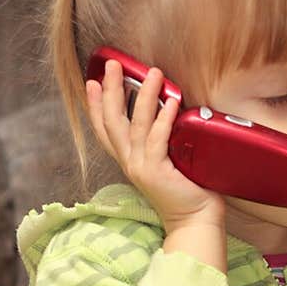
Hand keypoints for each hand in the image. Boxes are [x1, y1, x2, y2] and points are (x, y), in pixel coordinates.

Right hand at [86, 58, 225, 229]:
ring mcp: (141, 167)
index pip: (105, 129)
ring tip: (153, 72)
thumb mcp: (168, 160)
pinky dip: (164, 119)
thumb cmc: (188, 190)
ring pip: (136, 125)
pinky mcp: (157, 172)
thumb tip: (171, 107)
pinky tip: (171, 101)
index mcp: (130, 159)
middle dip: (110, 90)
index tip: (91, 81)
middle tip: (112, 64)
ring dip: (144, 95)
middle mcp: (130, 162)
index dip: (95, 105)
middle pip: (112, 121)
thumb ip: (163, 139)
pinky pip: (158, 140)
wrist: (195, 221)